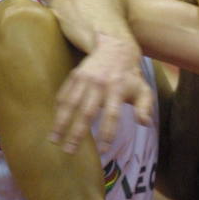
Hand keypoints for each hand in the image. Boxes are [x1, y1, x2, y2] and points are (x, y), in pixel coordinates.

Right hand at [50, 34, 153, 152]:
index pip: (112, 116)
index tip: (102, 151)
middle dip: (77, 133)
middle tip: (69, 151)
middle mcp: (99, 85)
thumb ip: (145, 107)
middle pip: (87, 113)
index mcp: (117, 90)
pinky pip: (64, 94)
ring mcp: (85, 79)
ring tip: (54, 140)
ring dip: (61, 123)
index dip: (107, 134)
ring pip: (70, 104)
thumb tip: (145, 123)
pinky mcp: (75, 75)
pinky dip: (58, 109)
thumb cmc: (130, 76)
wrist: (115, 48)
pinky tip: (54, 124)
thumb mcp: (143, 89)